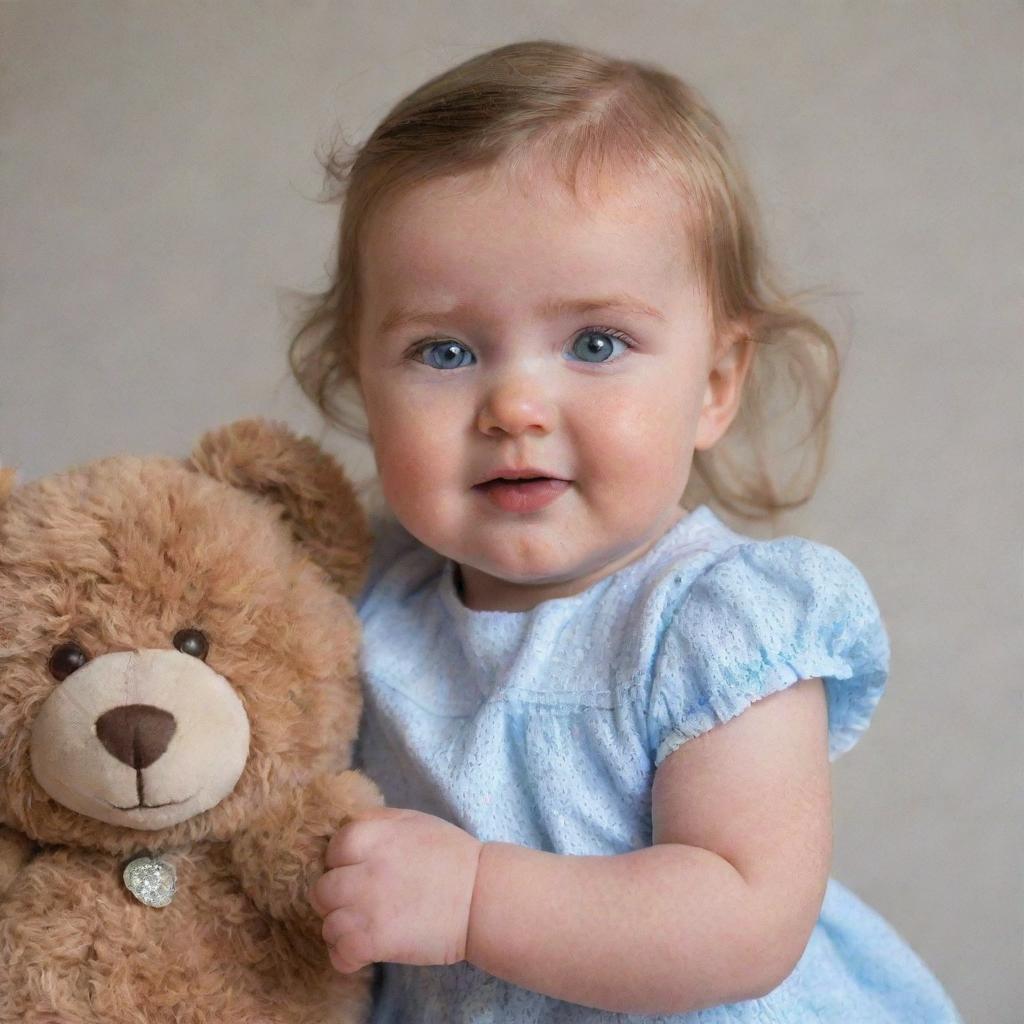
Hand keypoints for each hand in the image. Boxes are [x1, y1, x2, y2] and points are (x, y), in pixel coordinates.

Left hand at [308, 806, 483, 973]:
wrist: (482, 897)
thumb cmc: (452, 856)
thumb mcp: (414, 820)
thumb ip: (377, 821)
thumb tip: (348, 826)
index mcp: (372, 835)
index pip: (333, 850)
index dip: (345, 863)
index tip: (361, 872)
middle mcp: (363, 869)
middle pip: (322, 889)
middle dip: (338, 898)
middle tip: (362, 903)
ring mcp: (365, 907)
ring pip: (327, 924)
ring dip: (343, 929)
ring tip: (367, 928)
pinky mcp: (373, 941)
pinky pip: (339, 954)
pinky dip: (347, 957)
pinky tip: (365, 951)